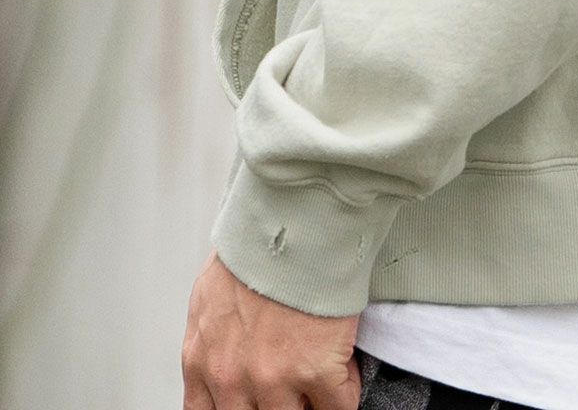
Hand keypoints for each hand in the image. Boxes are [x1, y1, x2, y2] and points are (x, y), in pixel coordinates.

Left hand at [182, 251, 361, 408]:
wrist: (293, 219)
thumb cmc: (257, 243)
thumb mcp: (210, 293)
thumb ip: (212, 336)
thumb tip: (225, 351)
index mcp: (201, 360)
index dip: (240, 409)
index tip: (259, 399)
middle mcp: (231, 379)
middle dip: (276, 404)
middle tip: (293, 386)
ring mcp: (272, 379)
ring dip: (310, 400)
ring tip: (320, 377)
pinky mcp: (314, 370)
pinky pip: (337, 405)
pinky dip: (343, 393)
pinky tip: (343, 369)